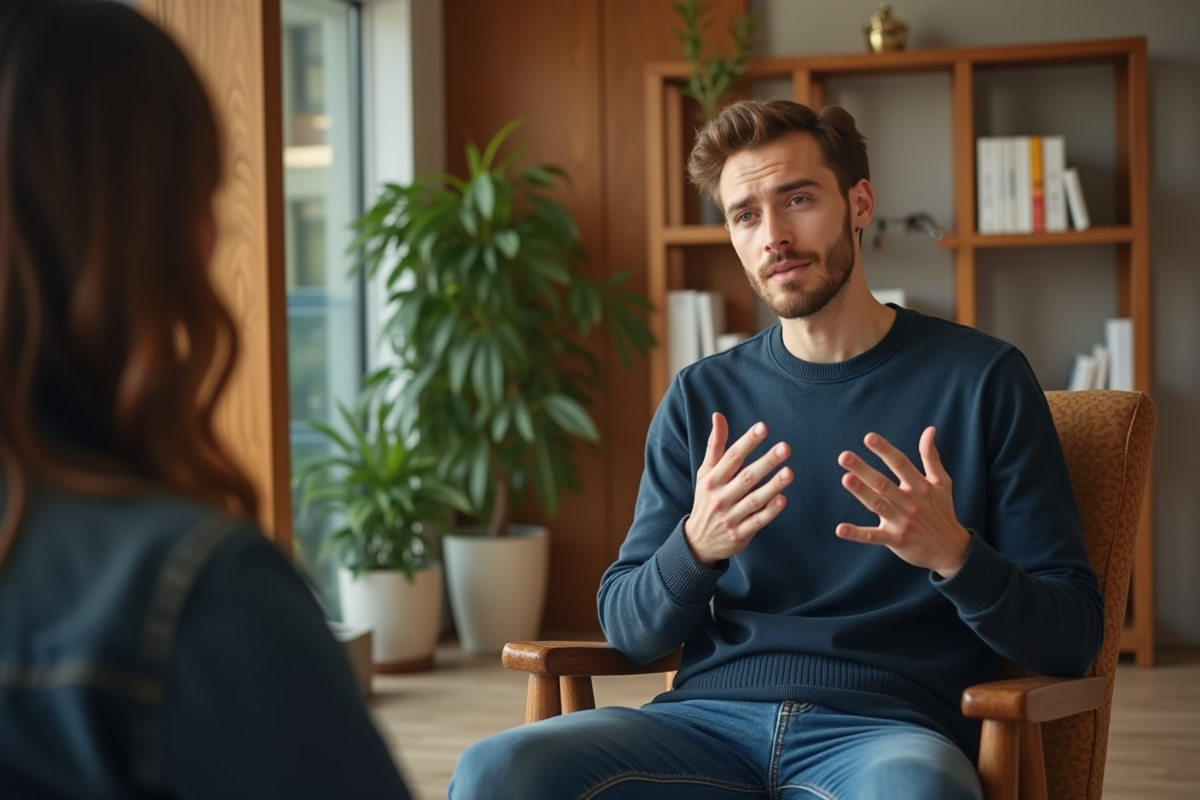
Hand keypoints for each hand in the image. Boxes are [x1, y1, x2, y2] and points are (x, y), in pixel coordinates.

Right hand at [684, 413, 792, 567]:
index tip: (763, 427)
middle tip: (785, 447)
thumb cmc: (706, 500)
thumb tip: (718, 415)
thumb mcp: (705, 472)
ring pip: (754, 500)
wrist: (698, 542)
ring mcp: (730, 517)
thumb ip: (715, 445)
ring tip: (789, 472)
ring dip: (773, 486)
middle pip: (746, 477)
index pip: (731, 457)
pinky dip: (770, 511)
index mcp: (712, 480)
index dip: (748, 441)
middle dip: (766, 461)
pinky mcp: (740, 534)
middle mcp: (720, 497)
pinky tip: (783, 499)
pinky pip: (758, 521)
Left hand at [836, 426, 970, 577]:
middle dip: (863, 469)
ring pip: (877, 504)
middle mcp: (910, 503)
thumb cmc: (943, 511)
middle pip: (883, 483)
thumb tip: (930, 430)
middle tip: (844, 456)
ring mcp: (901, 522)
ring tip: (846, 478)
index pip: (900, 464)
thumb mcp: (942, 482)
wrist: (950, 549)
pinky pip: (872, 536)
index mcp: (921, 486)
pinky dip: (856, 534)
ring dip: (861, 492)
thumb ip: (931, 457)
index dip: (885, 450)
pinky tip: (840, 529)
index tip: (868, 437)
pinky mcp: (894, 540)